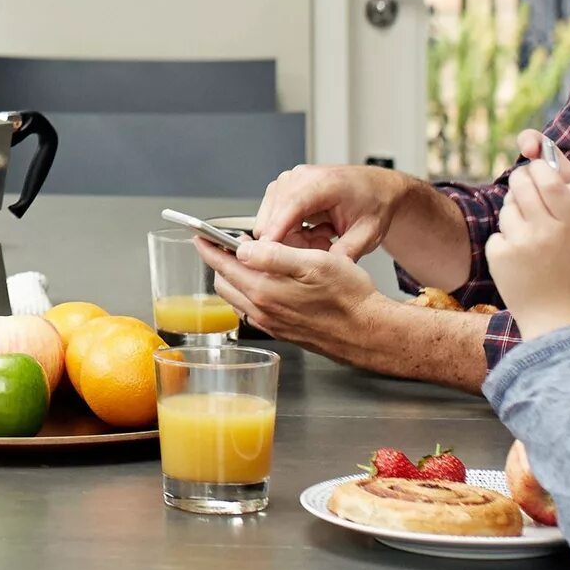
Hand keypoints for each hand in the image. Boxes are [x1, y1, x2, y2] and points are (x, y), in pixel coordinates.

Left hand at [200, 237, 381, 355]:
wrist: (369, 332)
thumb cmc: (349, 297)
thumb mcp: (315, 263)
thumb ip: (274, 256)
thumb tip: (242, 249)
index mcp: (265, 291)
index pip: (224, 267)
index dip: (209, 248)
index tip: (199, 236)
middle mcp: (263, 312)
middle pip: (225, 284)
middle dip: (220, 262)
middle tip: (226, 244)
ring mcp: (271, 324)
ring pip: (237, 298)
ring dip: (234, 278)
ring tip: (248, 260)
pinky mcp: (282, 331)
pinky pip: (252, 311)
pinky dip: (249, 293)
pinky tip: (266, 283)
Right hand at [250, 162, 425, 259]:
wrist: (375, 188)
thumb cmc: (373, 204)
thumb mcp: (369, 233)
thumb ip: (349, 251)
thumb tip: (328, 269)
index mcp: (324, 182)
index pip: (292, 205)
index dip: (277, 229)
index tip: (267, 253)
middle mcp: (300, 177)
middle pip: (274, 217)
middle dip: (291, 243)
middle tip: (323, 248)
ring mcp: (288, 181)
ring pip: (269, 221)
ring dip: (290, 239)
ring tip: (322, 238)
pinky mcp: (282, 189)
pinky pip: (272, 220)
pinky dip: (289, 233)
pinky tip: (313, 232)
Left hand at [486, 159, 569, 337]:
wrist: (556, 323)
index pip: (552, 183)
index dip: (542, 168)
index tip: (538, 166)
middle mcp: (544, 231)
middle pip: (523, 186)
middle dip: (520, 179)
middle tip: (521, 180)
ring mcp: (519, 243)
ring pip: (507, 210)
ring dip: (513, 212)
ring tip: (523, 227)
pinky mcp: (499, 257)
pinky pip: (497, 235)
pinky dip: (504, 241)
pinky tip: (516, 255)